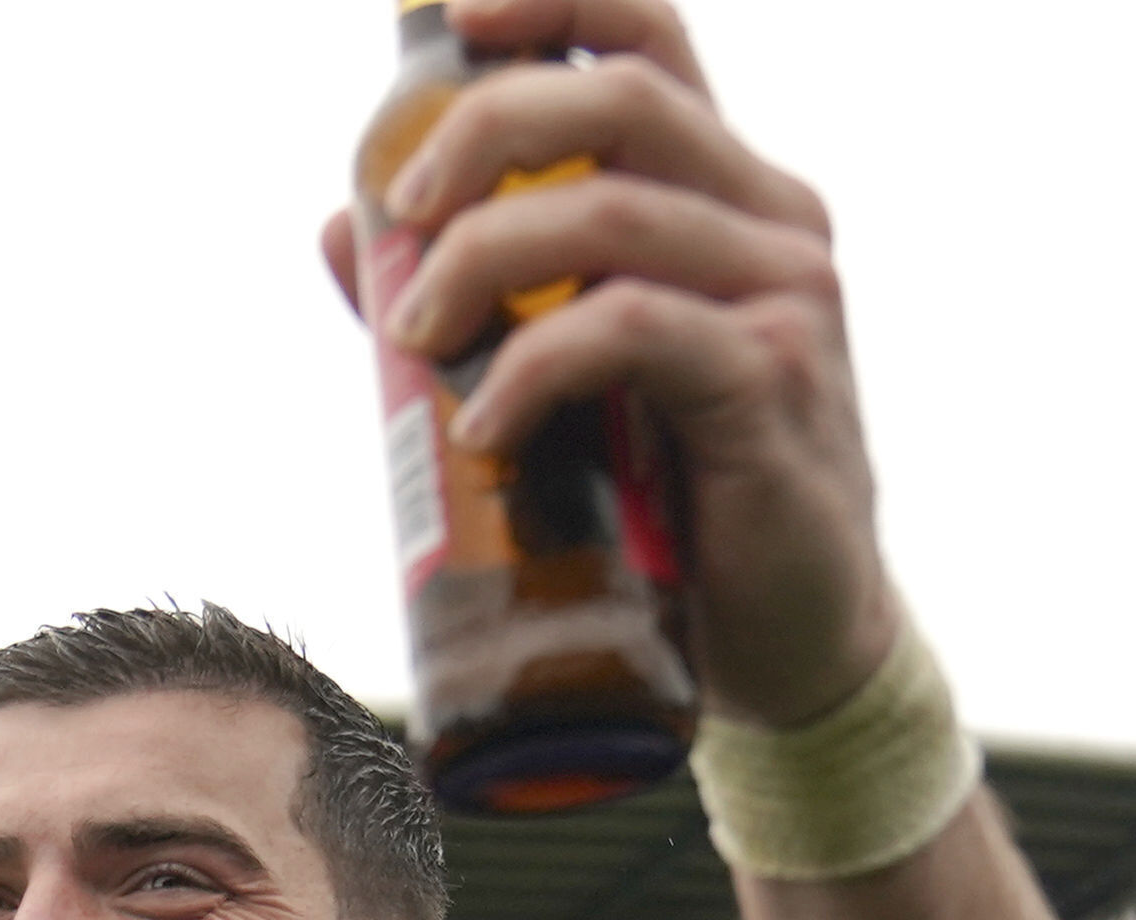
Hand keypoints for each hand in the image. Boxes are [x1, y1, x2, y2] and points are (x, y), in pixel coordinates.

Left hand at [326, 0, 898, 727]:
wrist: (789, 639)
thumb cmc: (675, 502)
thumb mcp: (571, 380)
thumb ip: (473, 297)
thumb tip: (347, 225)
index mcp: (721, 194)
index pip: (648, 42)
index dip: (554, 0)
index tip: (451, 13)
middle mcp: (769, 222)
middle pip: (619, 101)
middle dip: (487, 130)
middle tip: (401, 212)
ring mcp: (785, 300)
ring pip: (611, 215)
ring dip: (485, 260)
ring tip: (415, 339)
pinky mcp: (773, 388)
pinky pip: (633, 333)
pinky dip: (534, 366)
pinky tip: (480, 426)